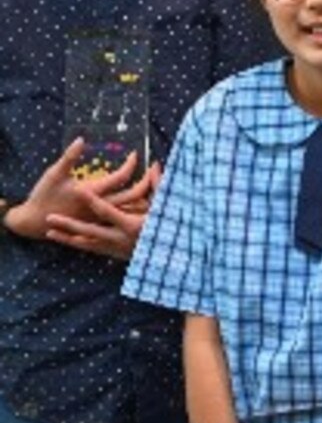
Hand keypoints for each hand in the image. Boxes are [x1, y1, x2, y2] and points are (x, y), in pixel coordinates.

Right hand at [6, 139, 143, 245]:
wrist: (35, 222)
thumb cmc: (44, 195)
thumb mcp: (54, 173)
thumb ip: (69, 156)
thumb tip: (81, 139)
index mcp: (92, 192)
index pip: (121, 177)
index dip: (131, 164)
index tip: (136, 154)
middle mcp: (101, 206)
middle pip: (134, 196)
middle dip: (148, 182)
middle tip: (154, 169)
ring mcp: (102, 217)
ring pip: (132, 209)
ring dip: (145, 196)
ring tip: (153, 183)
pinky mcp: (100, 223)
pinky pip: (124, 216)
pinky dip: (135, 208)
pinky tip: (142, 200)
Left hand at [45, 161, 161, 259]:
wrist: (170, 257)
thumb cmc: (170, 228)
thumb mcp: (165, 207)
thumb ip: (157, 187)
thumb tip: (155, 165)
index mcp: (132, 225)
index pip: (107, 211)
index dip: (93, 200)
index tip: (79, 190)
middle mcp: (120, 239)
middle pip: (89, 231)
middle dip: (68, 224)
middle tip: (50, 217)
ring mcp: (116, 249)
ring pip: (87, 244)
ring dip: (67, 238)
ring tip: (50, 232)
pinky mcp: (114, 254)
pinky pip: (92, 249)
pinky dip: (78, 245)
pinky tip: (66, 240)